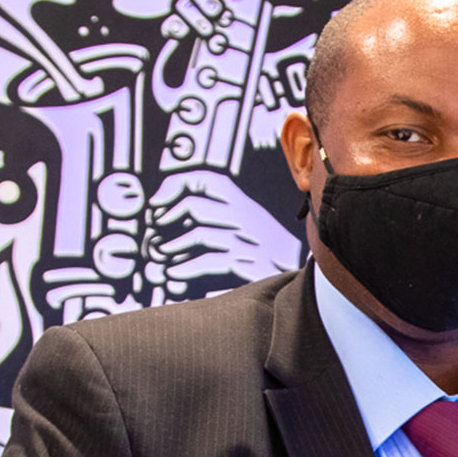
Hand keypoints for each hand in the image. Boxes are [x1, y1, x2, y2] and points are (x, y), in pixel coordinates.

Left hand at [151, 169, 296, 288]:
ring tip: (160, 255)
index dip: (175, 186)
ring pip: (200, 234)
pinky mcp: (247, 265)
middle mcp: (245, 217)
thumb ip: (216, 213)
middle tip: (155, 233)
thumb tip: (165, 216)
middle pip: (196, 207)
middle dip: (167, 219)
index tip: (155, 204)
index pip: (205, 180)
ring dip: (172, 246)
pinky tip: (173, 273)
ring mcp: (247, 241)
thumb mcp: (246, 222)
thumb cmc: (263, 250)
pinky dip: (186, 268)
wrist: (302, 276)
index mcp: (243, 202)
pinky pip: (210, 262)